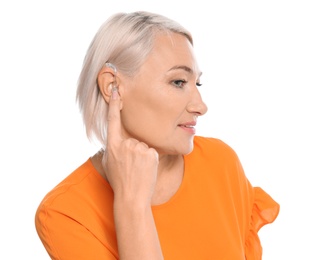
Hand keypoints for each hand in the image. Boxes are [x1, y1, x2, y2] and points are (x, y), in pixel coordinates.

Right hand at [103, 87, 158, 206]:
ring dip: (142, 155)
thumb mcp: (109, 162)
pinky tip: (145, 169)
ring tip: (138, 169)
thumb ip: (113, 147)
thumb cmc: (119, 180)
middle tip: (131, 166)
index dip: (114, 105)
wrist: (132, 197)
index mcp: (112, 146)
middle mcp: (125, 144)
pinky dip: (150, 159)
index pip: (113, 121)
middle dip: (133, 150)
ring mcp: (138, 149)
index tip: (116, 91)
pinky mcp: (151, 153)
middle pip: (133, 139)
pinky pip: (151, 151)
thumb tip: (117, 138)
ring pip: (143, 145)